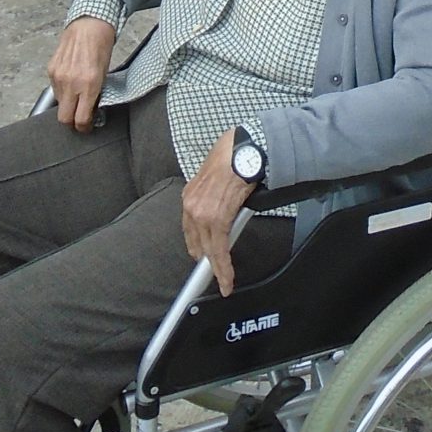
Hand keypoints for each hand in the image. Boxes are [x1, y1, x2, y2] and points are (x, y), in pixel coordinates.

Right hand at [46, 16, 115, 129]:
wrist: (88, 25)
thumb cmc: (101, 47)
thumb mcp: (105, 74)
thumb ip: (96, 94)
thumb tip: (90, 111)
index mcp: (89, 84)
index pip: (80, 119)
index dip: (84, 127)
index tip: (87, 126)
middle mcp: (71, 82)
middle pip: (64, 118)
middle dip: (71, 122)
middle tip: (79, 118)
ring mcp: (58, 76)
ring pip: (58, 104)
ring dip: (67, 104)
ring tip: (77, 94)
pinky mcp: (51, 70)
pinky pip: (54, 89)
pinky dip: (62, 90)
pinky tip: (71, 80)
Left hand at [181, 129, 257, 293]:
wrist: (242, 150)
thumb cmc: (233, 158)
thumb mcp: (214, 179)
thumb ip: (213, 198)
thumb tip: (222, 211)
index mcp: (189, 197)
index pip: (190, 230)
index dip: (197, 246)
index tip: (200, 257)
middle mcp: (191, 207)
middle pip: (198, 243)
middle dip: (207, 260)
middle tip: (216, 274)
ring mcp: (203, 215)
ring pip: (210, 250)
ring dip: (218, 269)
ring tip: (224, 281)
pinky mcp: (218, 220)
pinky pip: (220, 250)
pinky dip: (224, 267)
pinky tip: (226, 277)